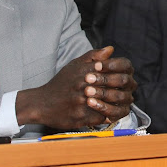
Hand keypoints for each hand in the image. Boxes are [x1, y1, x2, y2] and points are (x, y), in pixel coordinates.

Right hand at [16, 46, 136, 128]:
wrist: (41, 103)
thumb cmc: (60, 83)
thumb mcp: (74, 66)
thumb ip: (93, 56)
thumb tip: (111, 49)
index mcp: (84, 73)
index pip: (109, 72)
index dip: (119, 76)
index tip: (123, 79)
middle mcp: (83, 87)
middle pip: (110, 89)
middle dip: (119, 91)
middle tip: (126, 92)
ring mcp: (82, 104)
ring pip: (107, 105)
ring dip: (115, 105)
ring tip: (120, 103)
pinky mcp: (80, 118)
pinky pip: (100, 118)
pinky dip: (106, 116)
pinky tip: (109, 113)